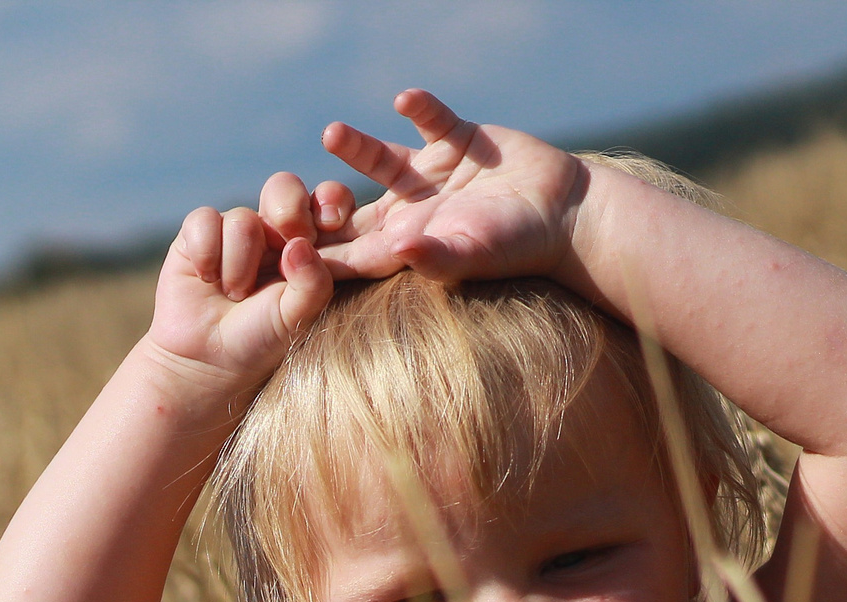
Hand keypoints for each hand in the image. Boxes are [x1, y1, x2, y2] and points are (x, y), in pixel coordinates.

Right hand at [145, 204, 333, 394]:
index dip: (333, 201)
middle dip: (289, 210)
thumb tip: (299, 244)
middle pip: (285, 187)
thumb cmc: (262, 340)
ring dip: (239, 265)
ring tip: (236, 295)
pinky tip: (206, 280)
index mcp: (311, 244)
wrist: (207, 361)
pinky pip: (204, 220)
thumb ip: (313, 283)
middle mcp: (275, 231)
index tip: (330, 223)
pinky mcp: (199, 233)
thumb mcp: (298, 318)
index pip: (330, 201)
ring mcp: (237, 230)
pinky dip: (207, 254)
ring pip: (243, 219)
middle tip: (288, 242)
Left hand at [308, 89, 587, 285]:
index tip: (278, 250)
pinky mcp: (459, 142)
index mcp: (408, 243)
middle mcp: (414, 208)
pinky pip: (431, 120)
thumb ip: (433, 255)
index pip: (351, 253)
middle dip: (321, 205)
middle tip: (285, 194)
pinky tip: (404, 99)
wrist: (568, 215)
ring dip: (356, 147)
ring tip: (332, 134)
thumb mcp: (473, 254)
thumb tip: (397, 248)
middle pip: (353, 208)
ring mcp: (434, 174)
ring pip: (381, 160)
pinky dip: (420, 108)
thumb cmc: (519, 245)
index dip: (315, 253)